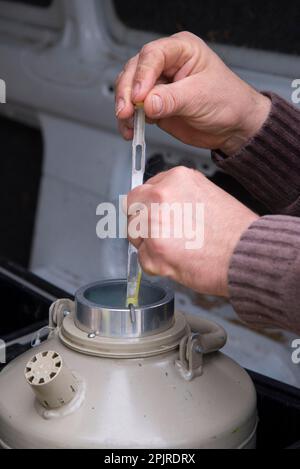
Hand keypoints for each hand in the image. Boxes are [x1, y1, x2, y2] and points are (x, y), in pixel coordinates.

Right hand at [116, 32, 270, 155]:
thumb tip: (148, 103)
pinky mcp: (155, 105)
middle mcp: (167, 65)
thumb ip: (172, 99)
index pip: (153, 55)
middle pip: (134, 70)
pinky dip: (130, 121)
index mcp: (182, 50)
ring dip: (125, 108)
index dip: (142, 75)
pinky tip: (131, 129)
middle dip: (127, 92)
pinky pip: (135, 111)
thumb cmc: (228, 102)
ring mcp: (159, 86)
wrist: (233, 128)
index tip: (138, 96)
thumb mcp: (200, 97)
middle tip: (126, 111)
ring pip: (130, 90)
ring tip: (128, 123)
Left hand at [127, 167, 257, 296]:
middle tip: (166, 237)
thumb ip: (177, 196)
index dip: (148, 207)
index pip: (143, 190)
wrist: (249, 254)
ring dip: (151, 246)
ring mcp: (155, 223)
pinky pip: (144, 260)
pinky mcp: (155, 250)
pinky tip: (180, 262)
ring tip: (179, 250)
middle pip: (132, 210)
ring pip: (136, 235)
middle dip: (143, 224)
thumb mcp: (206, 194)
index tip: (154, 216)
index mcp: (176, 178)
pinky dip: (158, 266)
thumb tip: (158, 206)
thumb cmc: (235, 230)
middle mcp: (161, 195)